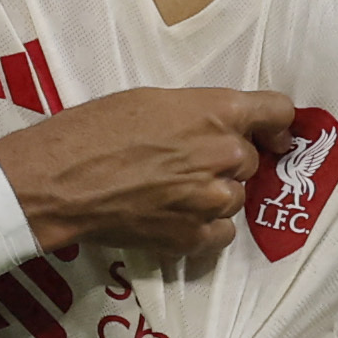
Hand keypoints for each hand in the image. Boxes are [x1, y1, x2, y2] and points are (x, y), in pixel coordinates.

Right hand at [0, 89, 293, 262]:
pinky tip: (174, 217)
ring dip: (213, 194)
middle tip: (187, 161)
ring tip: (171, 191)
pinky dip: (204, 227)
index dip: (276, 124)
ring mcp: (212, 200)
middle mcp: (225, 155)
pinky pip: (221, 234)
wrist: (57, 181)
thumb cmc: (94, 130)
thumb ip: (200, 114)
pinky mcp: (194, 237)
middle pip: (251, 160)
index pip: (280, 113)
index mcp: (218, 112)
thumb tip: (225, 129)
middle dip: (227, 160)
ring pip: (235, 198)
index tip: (270, 135)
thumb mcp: (153, 101)